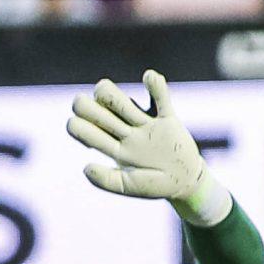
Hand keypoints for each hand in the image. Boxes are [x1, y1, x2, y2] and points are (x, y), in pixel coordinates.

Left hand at [69, 70, 210, 210]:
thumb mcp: (130, 187)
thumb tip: (85, 167)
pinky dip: (157, 87)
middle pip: (101, 113)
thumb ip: (107, 180)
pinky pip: (161, 99)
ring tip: (102, 89)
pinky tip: (149, 77)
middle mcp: (127, 133)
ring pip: (124, 103)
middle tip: (79, 103)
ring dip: (110, 95)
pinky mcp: (168, 119)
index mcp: (115, 149)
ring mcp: (147, 125)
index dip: (79, 129)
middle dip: (86, 107)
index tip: (79, 132)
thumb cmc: (154, 185)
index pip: (89, 132)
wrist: (185, 183)